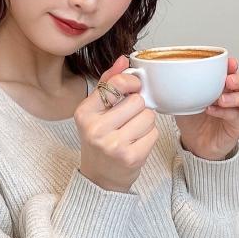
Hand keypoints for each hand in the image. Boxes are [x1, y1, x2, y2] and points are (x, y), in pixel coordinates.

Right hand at [76, 56, 158, 192]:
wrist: (100, 178)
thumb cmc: (100, 140)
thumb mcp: (96, 111)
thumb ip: (109, 83)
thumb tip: (123, 59)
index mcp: (84, 113)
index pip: (115, 84)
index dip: (131, 82)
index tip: (133, 87)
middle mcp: (96, 129)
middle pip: (137, 101)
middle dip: (138, 108)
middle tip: (129, 119)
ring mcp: (113, 145)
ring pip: (148, 116)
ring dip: (146, 122)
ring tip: (132, 132)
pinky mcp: (131, 157)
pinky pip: (154, 133)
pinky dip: (149, 137)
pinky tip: (137, 143)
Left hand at [174, 57, 238, 160]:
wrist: (195, 142)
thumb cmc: (193, 118)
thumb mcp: (184, 99)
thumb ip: (181, 88)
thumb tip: (167, 78)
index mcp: (223, 83)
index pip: (233, 70)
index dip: (232, 65)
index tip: (228, 62)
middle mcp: (234, 94)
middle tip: (228, 81)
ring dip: (237, 97)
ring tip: (221, 99)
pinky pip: (237, 115)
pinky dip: (225, 112)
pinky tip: (212, 111)